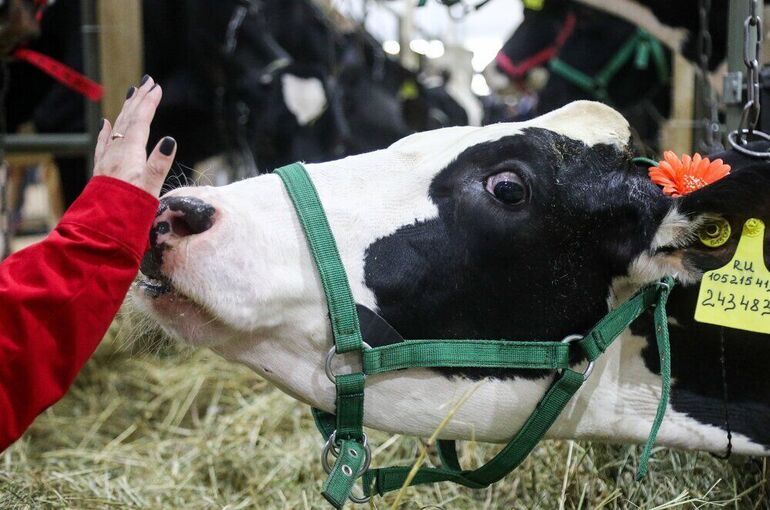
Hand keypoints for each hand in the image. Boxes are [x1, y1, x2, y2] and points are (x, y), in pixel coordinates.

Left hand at [93, 75, 176, 197]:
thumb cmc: (128, 209)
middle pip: (128, 119)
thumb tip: (170, 140)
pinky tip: (106, 124)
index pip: (141, 121)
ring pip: (117, 127)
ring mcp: (108, 159)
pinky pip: (105, 142)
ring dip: (126, 110)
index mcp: (130, 153)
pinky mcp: (102, 169)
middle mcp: (117, 151)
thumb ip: (159, 164)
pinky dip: (108, 130)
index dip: (149, 103)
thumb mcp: (149, 188)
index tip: (157, 87)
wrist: (101, 227)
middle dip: (139, 100)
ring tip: (131, 95)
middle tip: (147, 82)